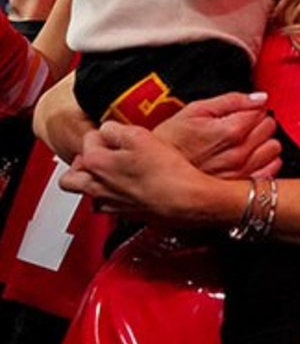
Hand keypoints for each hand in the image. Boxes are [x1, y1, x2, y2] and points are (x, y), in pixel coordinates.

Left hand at [62, 122, 214, 221]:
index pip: (87, 140)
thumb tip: (108, 129)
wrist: (185, 199)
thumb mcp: (140, 136)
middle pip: (69, 178)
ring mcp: (110, 203)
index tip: (116, 133)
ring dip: (95, 183)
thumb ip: (116, 129)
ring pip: (88, 195)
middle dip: (80, 165)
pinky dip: (114, 197)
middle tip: (98, 156)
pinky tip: (129, 189)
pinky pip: (109, 206)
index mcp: (96, 163)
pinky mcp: (126, 215)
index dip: (103, 133)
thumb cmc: (164, 172)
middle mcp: (97, 187)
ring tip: (111, 174)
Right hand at [152, 91, 281, 179]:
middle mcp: (239, 153)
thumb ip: (231, 100)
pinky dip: (266, 162)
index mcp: (230, 131)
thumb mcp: (195, 110)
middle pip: (269, 128)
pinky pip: (271, 172)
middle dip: (258, 123)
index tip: (241, 112)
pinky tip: (251, 158)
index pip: (261, 111)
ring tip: (245, 142)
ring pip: (273, 149)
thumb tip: (259, 97)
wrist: (155, 174)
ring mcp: (242, 172)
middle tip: (241, 125)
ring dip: (264, 142)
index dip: (251, 108)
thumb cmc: (171, 141)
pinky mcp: (241, 187)